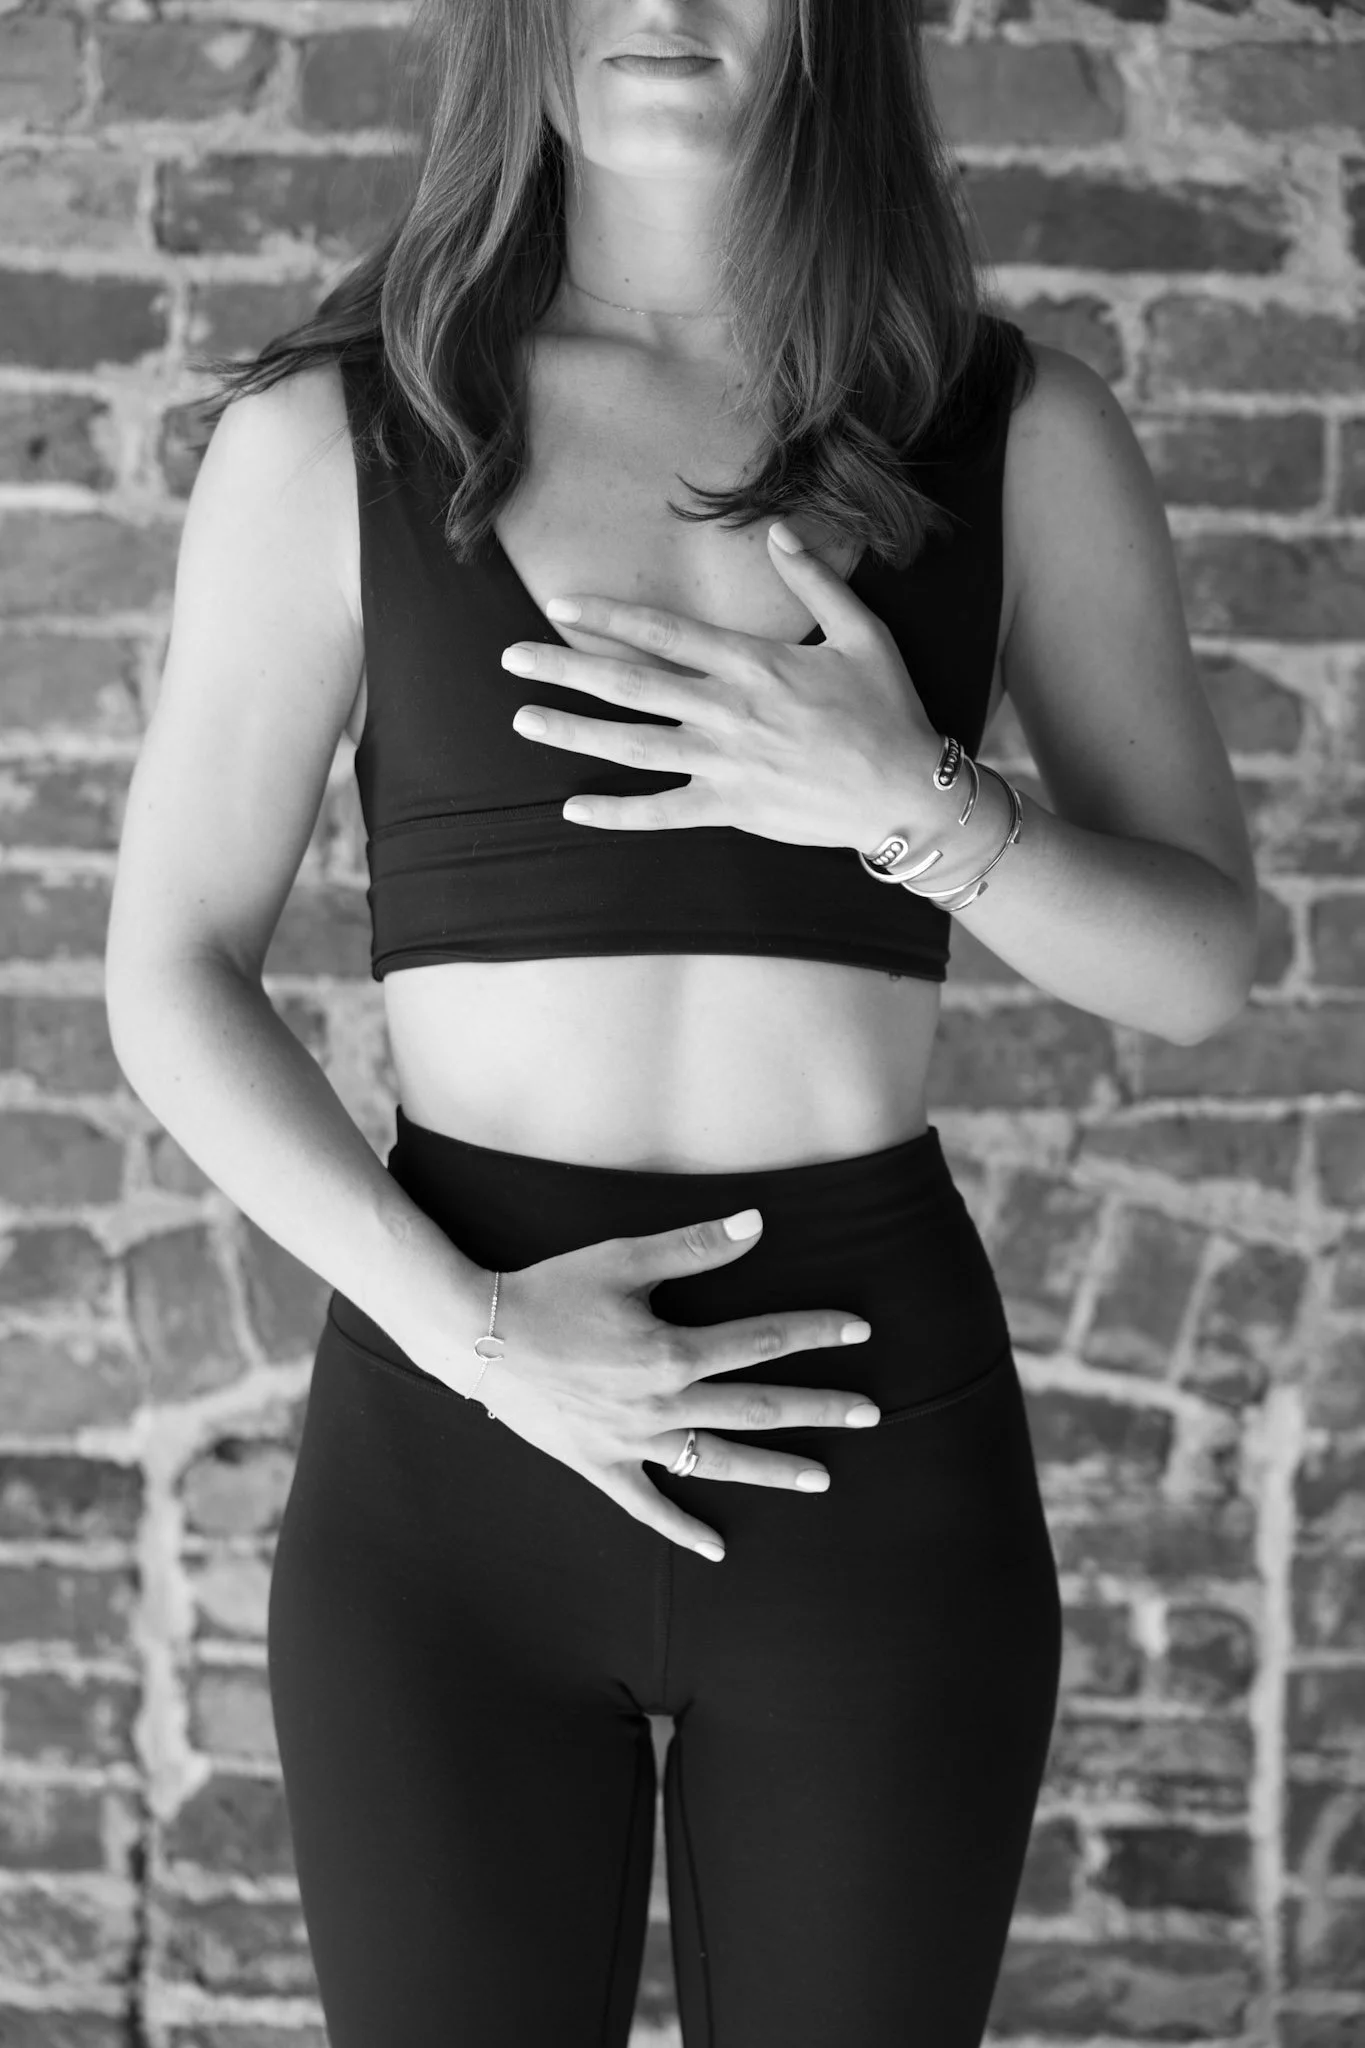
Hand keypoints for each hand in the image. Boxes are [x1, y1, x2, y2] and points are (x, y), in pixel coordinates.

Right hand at [474, 1208, 880, 1562]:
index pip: (764, 1340)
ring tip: (823, 1478)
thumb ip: (694, 1246)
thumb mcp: (623, 1256)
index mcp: (673, 1351)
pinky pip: (650, 1506)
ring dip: (774, 1470)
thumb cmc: (550, 1287)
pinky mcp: (601, 1464)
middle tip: (873, 1414)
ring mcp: (634, 1442)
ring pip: (719, 1461)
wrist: (476, 1336)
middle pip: (758, 1408)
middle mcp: (662, 1404)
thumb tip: (759, 1223)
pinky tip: (718, 1550)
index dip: (816, 1331)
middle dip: (820, 1410)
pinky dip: (684, 1528)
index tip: (861, 1330)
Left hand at [499, 520, 942, 850]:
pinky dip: (616, 814)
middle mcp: (727, 711)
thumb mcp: (862, 632)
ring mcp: (724, 763)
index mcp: (752, 663)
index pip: (664, 633)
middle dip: (565, 669)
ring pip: (632, 746)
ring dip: (573, 733)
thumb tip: (781, 530)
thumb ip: (816, 579)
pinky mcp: (731, 808)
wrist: (908, 791)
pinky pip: (661, 813)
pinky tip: (573, 809)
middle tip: (511, 659)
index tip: (561, 606)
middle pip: (629, 684)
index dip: (608, 618)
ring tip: (523, 721)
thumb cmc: (888, 710)